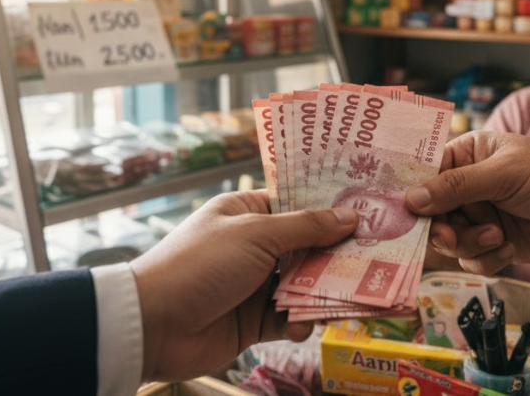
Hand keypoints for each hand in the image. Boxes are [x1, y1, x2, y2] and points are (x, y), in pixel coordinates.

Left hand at [130, 190, 357, 381]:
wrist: (152, 326)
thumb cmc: (200, 264)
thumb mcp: (256, 234)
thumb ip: (306, 227)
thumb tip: (350, 217)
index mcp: (247, 212)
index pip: (298, 205)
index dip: (332, 208)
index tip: (370, 211)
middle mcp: (254, 245)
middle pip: (309, 247)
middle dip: (338, 254)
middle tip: (377, 256)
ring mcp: (255, 284)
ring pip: (304, 284)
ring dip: (323, 291)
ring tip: (353, 295)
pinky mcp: (254, 321)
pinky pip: (289, 318)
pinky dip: (298, 322)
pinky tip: (300, 325)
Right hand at [405, 131, 529, 273]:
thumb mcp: (505, 174)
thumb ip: (458, 186)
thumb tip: (411, 199)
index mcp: (466, 155)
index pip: (424, 172)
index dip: (411, 192)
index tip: (401, 212)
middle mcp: (467, 186)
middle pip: (430, 213)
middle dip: (441, 227)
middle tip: (448, 235)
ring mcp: (479, 216)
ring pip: (449, 241)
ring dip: (470, 244)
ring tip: (498, 237)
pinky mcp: (494, 244)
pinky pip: (471, 260)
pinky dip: (488, 259)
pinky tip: (511, 248)